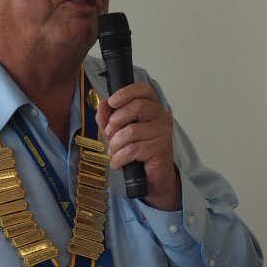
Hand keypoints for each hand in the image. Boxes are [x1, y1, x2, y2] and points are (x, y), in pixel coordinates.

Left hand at [97, 82, 180, 209]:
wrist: (151, 177)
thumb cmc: (136, 150)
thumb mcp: (117, 131)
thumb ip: (108, 117)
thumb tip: (102, 104)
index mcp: (152, 106)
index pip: (143, 89)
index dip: (125, 93)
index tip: (111, 102)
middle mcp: (161, 116)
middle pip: (137, 107)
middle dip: (115, 122)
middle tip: (109, 134)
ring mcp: (163, 132)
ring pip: (132, 131)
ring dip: (116, 145)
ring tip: (114, 152)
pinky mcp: (161, 148)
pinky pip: (133, 149)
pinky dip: (120, 158)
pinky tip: (118, 162)